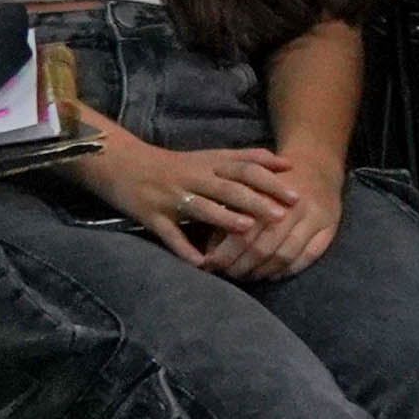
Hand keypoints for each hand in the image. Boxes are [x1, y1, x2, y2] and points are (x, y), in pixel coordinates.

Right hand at [92, 137, 303, 268]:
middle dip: (255, 201)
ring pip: (200, 208)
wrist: (121, 164)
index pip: (245, 169)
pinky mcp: (150, 216)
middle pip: (228, 189)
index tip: (296, 195)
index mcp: (209, 164)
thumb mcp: (210, 156)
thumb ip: (247, 158)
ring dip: (223, 219)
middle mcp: (192, 178)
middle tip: (281, 215)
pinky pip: (168, 234)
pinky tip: (201, 263)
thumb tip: (288, 163)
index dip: (271, 181)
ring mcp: (171, 197)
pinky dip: (184, 249)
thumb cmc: (175, 164)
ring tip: (246, 229)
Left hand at [209, 143, 344, 279]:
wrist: (315, 164)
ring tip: (249, 276)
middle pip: (264, 248)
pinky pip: (309, 256)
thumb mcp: (246, 188)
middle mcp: (293, 208)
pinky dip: (289, 270)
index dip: (225, 255)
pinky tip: (274, 274)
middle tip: (229, 274)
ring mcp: (315, 218)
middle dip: (242, 267)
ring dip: (263, 272)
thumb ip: (229, 214)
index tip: (210, 265)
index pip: (243, 235)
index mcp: (268, 196)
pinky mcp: (330, 227)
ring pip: (285, 256)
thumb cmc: (272, 180)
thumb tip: (211, 248)